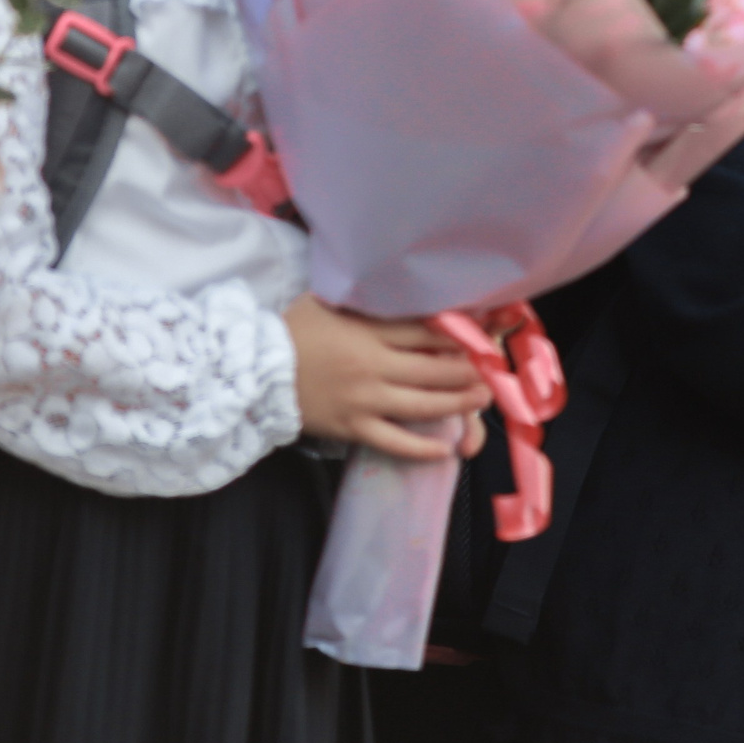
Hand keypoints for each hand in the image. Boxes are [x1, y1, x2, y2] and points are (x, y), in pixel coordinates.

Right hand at [285, 295, 491, 459]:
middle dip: (467, 370)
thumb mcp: (330, 303)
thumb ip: (368, 303)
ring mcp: (364, 401)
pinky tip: (444, 450)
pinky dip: (421, 448)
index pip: (425, 332)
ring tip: (480, 398)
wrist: (252, 372)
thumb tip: (403, 293)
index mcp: (368, 332)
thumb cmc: (292, 330)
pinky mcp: (352, 428)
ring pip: (422, 405)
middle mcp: (372, 367)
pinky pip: (394, 441)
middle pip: (433, 369)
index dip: (458, 335)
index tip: (481, 335)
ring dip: (457, 403)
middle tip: (491, 370)